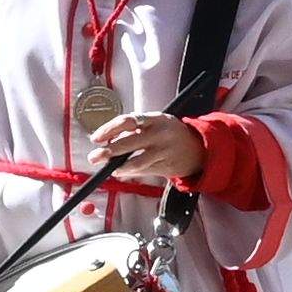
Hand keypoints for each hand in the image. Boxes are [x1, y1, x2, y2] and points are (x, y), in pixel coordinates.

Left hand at [86, 110, 206, 186]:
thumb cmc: (169, 133)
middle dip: (107, 151)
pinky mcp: (165, 166)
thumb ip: (134, 129)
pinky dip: (129, 173)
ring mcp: (163, 152)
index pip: (127, 121)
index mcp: (154, 119)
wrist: (198, 148)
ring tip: (110, 169)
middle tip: (94, 156)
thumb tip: (108, 141)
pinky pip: (143, 171)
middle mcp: (159, 134)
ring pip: (136, 162)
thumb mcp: (155, 123)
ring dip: (119, 167)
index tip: (96, 138)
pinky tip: (122, 172)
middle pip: (128, 143)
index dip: (109, 129)